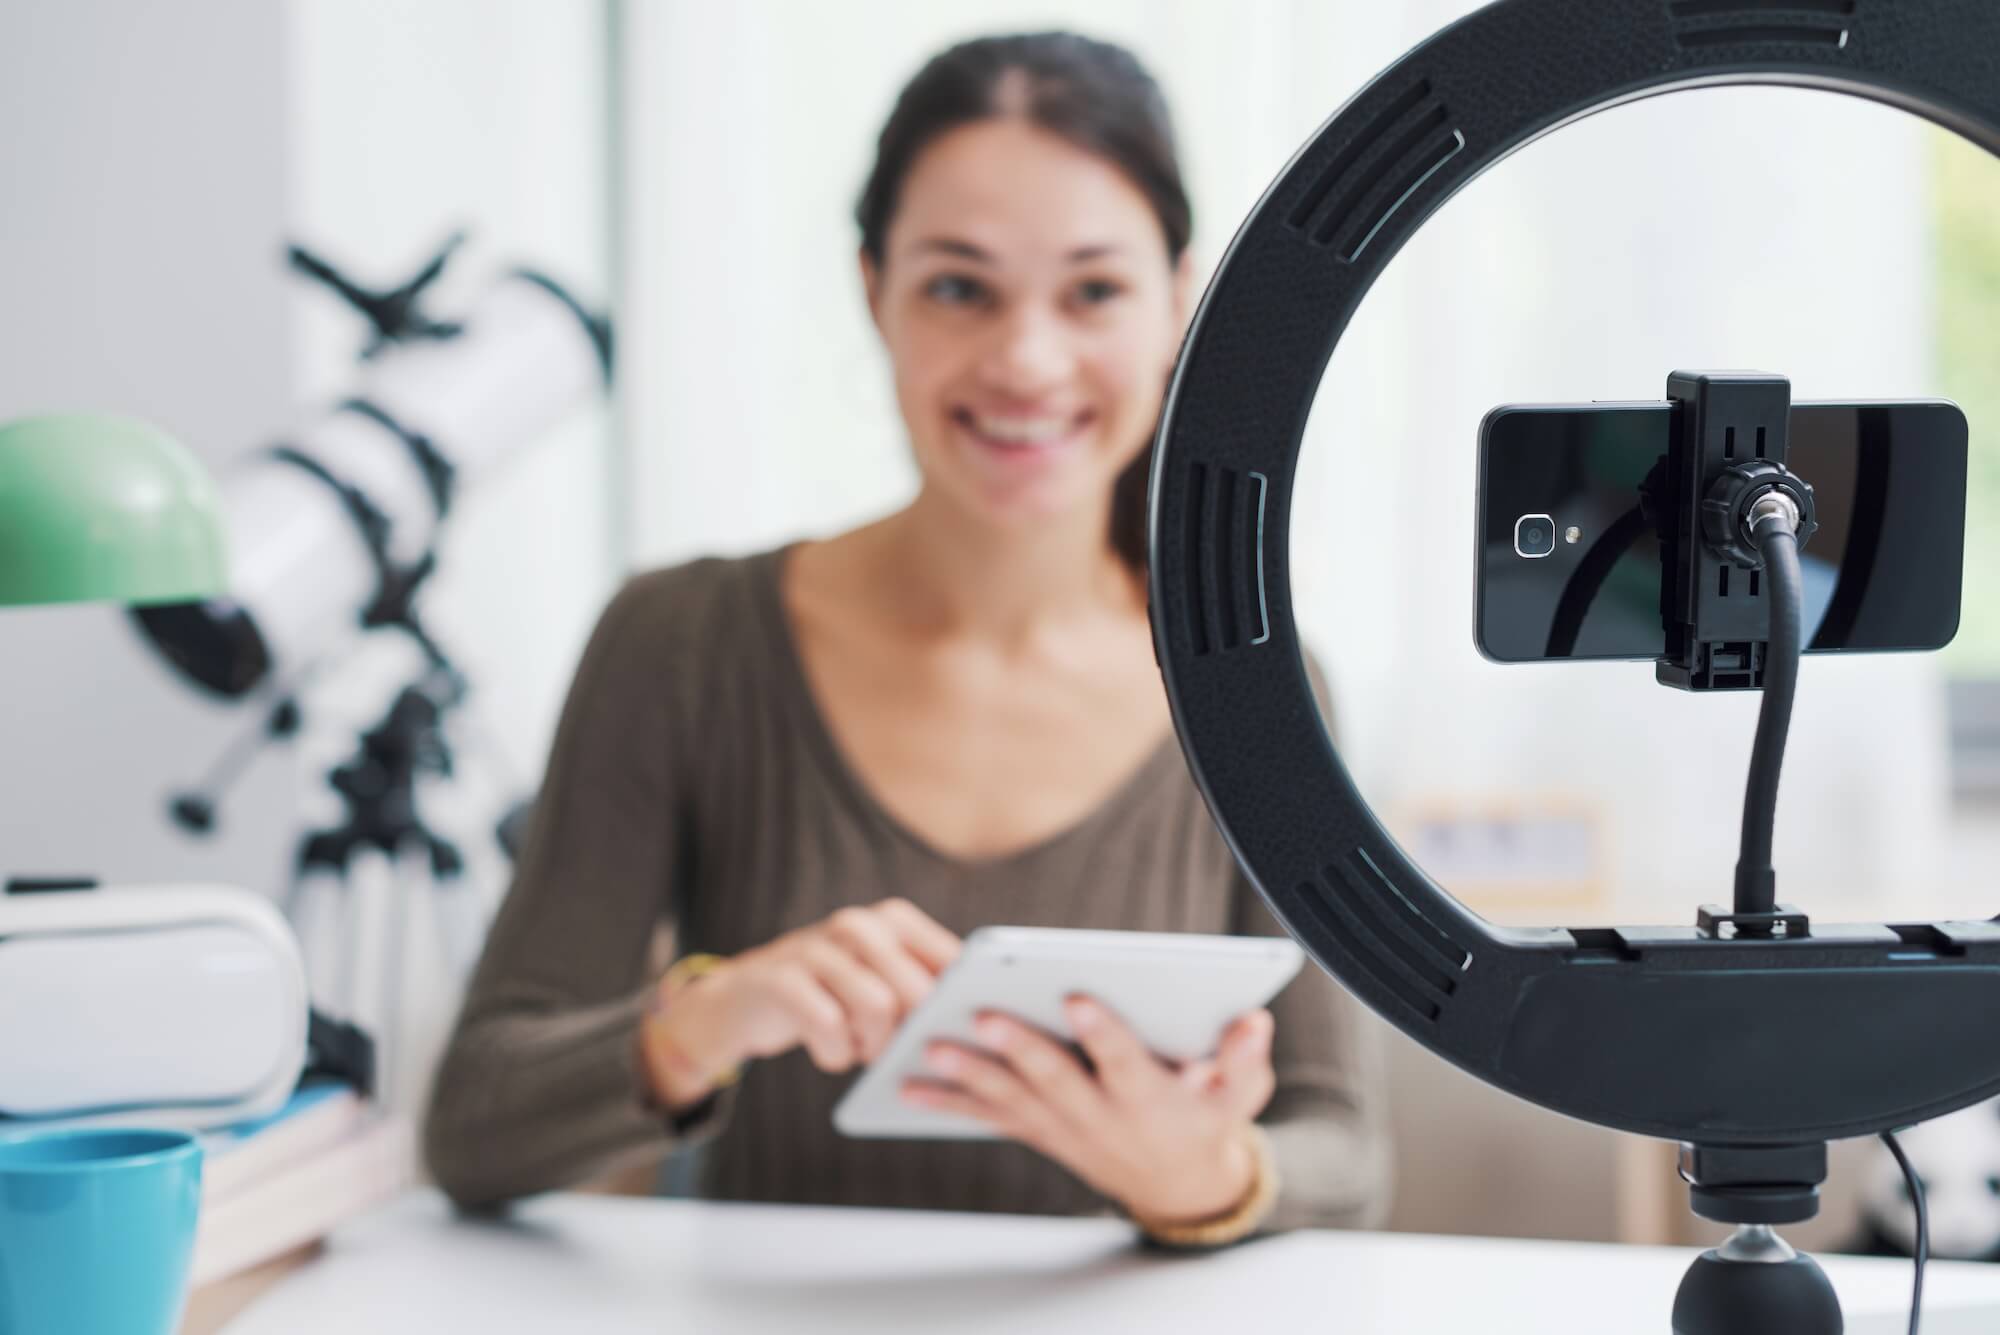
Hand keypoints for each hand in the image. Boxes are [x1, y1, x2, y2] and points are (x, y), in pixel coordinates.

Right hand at [641, 898, 958, 1108]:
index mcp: (895, 920)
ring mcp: (818, 946)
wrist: (745, 1000)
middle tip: (894, 1052)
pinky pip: (828, 1026)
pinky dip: (836, 1053)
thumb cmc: (832, 998)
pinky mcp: (782, 976)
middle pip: (919, 989)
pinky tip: (832, 1052)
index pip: (953, 963)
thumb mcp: (880, 986)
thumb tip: (974, 1029)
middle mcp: (859, 924)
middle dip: (912, 1034)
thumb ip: (924, 995)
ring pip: (878, 1007)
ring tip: (861, 1049)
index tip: (951, 1039)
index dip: (958, 1007)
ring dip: (873, 1046)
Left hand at [901, 996, 1276, 1223]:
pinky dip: (947, 1102)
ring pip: (1010, 1099)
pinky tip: (906, 1084)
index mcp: (1150, 1097)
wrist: (1177, 1185)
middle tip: (983, 1013)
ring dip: (967, 1074)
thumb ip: (1245, 1058)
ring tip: (928, 1045)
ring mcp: (1063, 1127)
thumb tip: (1253, 1019)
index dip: (1102, 1032)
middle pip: (1054, 1079)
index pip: (1125, 1061)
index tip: (1077, 996)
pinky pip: (988, 1116)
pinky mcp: (1038, 1130)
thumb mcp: (1241, 1094)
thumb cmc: (1207, 1117)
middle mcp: (1100, 1115)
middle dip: (1018, 1046)